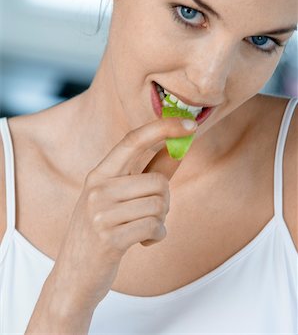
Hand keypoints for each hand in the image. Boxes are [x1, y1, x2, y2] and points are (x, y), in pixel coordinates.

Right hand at [49, 117, 196, 314]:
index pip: (133, 140)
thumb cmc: (103, 230)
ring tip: (142, 229)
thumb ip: (149, 172)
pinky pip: (155, 227)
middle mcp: (98, 189)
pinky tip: (142, 242)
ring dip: (160, 220)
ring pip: (159, 205)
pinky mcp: (110, 239)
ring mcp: (101, 213)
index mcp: (100, 174)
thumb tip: (178, 149)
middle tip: (152, 214)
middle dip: (165, 200)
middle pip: (158, 181)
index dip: (163, 128)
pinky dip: (157, 236)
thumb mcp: (119, 198)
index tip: (190, 123)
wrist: (74, 275)